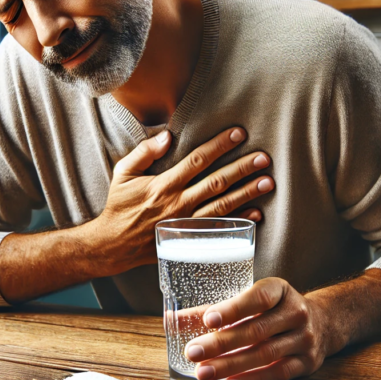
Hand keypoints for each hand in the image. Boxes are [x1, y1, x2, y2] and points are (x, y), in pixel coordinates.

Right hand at [88, 127, 273, 274]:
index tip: (239, 133)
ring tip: (268, 182)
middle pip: (216, 183)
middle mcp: (178, 204)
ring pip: (222, 207)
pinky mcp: (189, 241)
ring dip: (247, 194)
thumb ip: (144, 153)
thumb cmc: (119, 206)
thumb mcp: (122, 174)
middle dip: (242, 169)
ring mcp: (186, 224)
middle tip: (264, 159)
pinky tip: (256, 214)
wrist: (112, 246)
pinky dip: (238, 223)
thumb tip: (167, 136)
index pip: (197, 160)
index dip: (219, 145)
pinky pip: (218, 231)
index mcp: (163, 185)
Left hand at [184, 278, 329, 379]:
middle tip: (193, 352)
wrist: (324, 322)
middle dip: (221, 343)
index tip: (209, 319)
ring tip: (204, 371)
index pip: (258, 298)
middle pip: (256, 330)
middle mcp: (295, 312)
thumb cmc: (275, 309)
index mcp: (280, 290)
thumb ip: (215, 310)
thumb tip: (173, 320)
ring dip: (231, 365)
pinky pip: (278, 373)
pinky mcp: (307, 362)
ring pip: (265, 353)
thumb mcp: (253, 300)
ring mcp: (304, 338)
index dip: (233, 309)